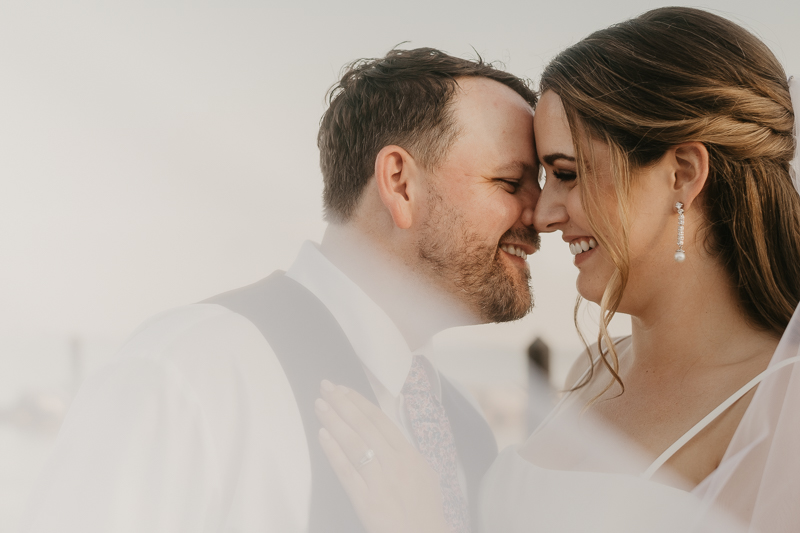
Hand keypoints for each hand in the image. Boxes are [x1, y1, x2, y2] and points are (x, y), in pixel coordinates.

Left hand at [315, 380, 449, 532]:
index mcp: (410, 455)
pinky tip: (323, 436)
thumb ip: (403, 453)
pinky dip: (334, 451)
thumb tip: (385, 434)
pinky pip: (347, 471)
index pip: (380, 420)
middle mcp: (396, 464)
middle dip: (343, 403)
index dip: (359, 402)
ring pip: (354, 443)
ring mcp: (381, 481)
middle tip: (326, 387)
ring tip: (320, 405)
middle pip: (365, 426)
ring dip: (335, 421)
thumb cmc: (424, 512)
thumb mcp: (423, 474)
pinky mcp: (367, 501)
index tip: (344, 390)